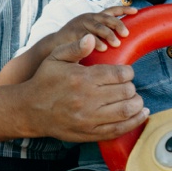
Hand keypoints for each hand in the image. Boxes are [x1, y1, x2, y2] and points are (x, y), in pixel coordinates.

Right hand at [12, 34, 148, 142]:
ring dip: (136, 103)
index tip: (125, 73)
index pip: (120, 74)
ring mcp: (90, 118)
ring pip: (126, 110)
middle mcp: (88, 99)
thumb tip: (91, 37)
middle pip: (126, 91)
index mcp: (82, 78)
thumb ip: (75, 47)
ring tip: (135, 99)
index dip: (128, 72)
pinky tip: (141, 114)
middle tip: (127, 86)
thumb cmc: (44, 82)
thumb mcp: (55, 58)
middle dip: (131, 87)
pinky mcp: (90, 133)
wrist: (30, 110)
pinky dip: (135, 121)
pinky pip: (119, 129)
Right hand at [55, 5, 136, 51]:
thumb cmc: (77, 41)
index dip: (123, 10)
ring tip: (116, 44)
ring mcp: (81, 24)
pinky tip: (103, 48)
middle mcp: (89, 17)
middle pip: (107, 18)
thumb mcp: (92, 33)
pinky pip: (87, 36)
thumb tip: (124, 41)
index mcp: (95, 17)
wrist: (55, 45)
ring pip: (98, 26)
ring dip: (109, 34)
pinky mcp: (73, 32)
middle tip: (126, 34)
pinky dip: (96, 42)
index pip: (111, 10)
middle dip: (118, 24)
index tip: (136, 11)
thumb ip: (104, 34)